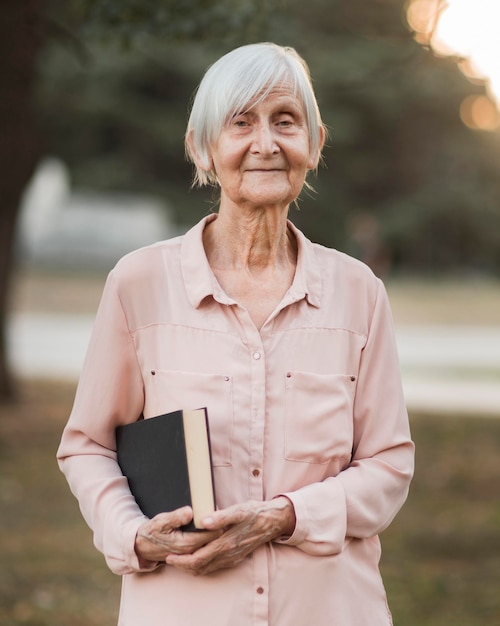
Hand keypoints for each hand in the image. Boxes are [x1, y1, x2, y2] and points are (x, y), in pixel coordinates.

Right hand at [134, 506, 221, 564]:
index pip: (211, 534)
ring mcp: (192, 554)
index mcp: (186, 543)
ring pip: (211, 544)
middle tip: (223, 514)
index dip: (217, 523)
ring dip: (216, 533)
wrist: (144, 547)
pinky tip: (212, 528)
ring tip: (220, 520)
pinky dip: (210, 538)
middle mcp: (191, 551)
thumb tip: (189, 512)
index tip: (221, 512)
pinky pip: (206, 546)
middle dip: (219, 527)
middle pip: (214, 540)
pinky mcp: (191, 553)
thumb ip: (176, 517)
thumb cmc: (153, 532)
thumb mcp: (161, 521)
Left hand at [165, 497, 295, 575]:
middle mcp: (228, 554)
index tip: (170, 556)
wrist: (273, 521)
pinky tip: (199, 558)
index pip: (198, 558)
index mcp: (225, 543)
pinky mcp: (236, 556)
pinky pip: (216, 566)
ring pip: (208, 569)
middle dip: (183, 565)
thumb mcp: (238, 511)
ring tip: (180, 560)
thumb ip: (220, 517)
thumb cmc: (254, 513)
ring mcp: (233, 557)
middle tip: (170, 559)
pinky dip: (203, 565)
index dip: (182, 560)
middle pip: (200, 567)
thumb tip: (203, 521)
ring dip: (192, 567)